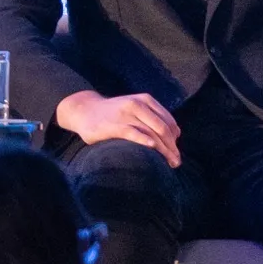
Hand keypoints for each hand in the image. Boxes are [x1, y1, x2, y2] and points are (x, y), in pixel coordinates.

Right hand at [58, 90, 183, 164]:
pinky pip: (133, 133)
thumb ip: (154, 117)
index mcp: (146, 100)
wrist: (85, 110)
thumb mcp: (135, 108)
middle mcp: (138, 105)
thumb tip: (176, 134)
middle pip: (163, 129)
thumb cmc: (114, 113)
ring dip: (164, 150)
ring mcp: (126, 115)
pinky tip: (153, 148)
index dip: (175, 138)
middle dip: (172, 147)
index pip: (168, 121)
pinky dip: (144, 140)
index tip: (176, 151)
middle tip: (177, 162)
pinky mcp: (114, 126)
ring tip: (171, 163)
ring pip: (152, 133)